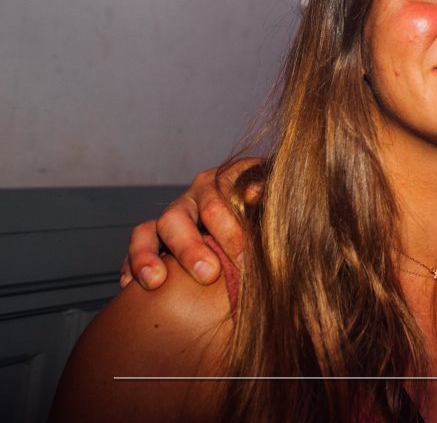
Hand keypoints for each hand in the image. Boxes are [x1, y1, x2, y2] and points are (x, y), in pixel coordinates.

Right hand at [119, 158, 261, 289]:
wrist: (255, 229)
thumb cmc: (267, 215)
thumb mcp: (271, 202)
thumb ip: (265, 196)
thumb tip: (257, 192)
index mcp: (221, 183)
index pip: (218, 202)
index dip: (230, 230)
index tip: (243, 257)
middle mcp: (191, 198)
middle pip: (180, 217)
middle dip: (192, 248)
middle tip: (208, 274)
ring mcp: (169, 219)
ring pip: (147, 231)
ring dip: (148, 256)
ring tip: (156, 282)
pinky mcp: (151, 241)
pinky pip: (132, 251)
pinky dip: (130, 268)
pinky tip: (130, 289)